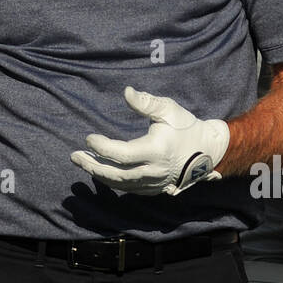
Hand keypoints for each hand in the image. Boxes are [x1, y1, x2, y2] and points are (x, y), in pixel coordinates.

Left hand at [72, 87, 229, 195]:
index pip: (121, 154)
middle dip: (92, 167)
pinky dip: (113, 182)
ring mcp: (155, 183)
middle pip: (116, 175)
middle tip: (74, 157)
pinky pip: (130, 189)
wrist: (209, 151)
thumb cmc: (187, 126)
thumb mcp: (169, 109)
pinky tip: (102, 173)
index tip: (88, 138)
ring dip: (100, 175)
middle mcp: (154, 171)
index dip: (101, 148)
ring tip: (84, 163)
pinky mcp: (156, 189)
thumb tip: (126, 92)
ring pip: (121, 185)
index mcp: (156, 151)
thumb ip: (146, 102)